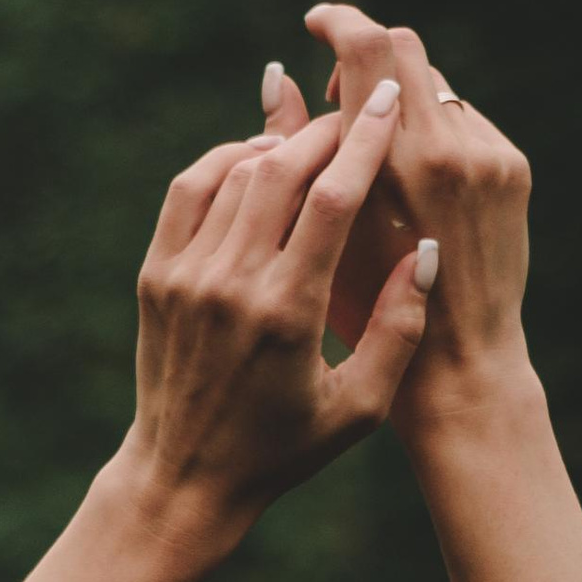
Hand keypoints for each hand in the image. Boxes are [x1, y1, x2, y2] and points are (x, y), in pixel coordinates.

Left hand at [121, 89, 429, 543]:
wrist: (185, 478)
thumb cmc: (284, 448)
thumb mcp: (359, 407)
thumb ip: (399, 329)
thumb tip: (424, 251)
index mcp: (287, 314)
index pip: (330, 201)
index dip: (363, 142)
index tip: (385, 102)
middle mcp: (231, 284)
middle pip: (281, 169)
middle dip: (325, 130)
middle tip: (356, 112)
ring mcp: (186, 275)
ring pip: (237, 171)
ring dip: (280, 145)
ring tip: (314, 143)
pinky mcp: (157, 273)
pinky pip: (192, 188)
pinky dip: (228, 162)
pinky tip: (259, 162)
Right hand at [273, 5, 532, 436]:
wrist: (458, 366)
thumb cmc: (363, 312)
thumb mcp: (321, 231)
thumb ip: (301, 148)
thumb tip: (276, 75)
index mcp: (393, 163)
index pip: (368, 47)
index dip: (338, 20)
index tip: (316, 23)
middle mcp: (447, 149)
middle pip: (405, 49)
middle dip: (366, 58)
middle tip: (340, 101)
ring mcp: (487, 157)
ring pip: (436, 85)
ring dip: (400, 101)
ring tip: (376, 159)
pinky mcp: (512, 170)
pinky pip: (465, 120)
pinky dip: (435, 133)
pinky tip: (416, 187)